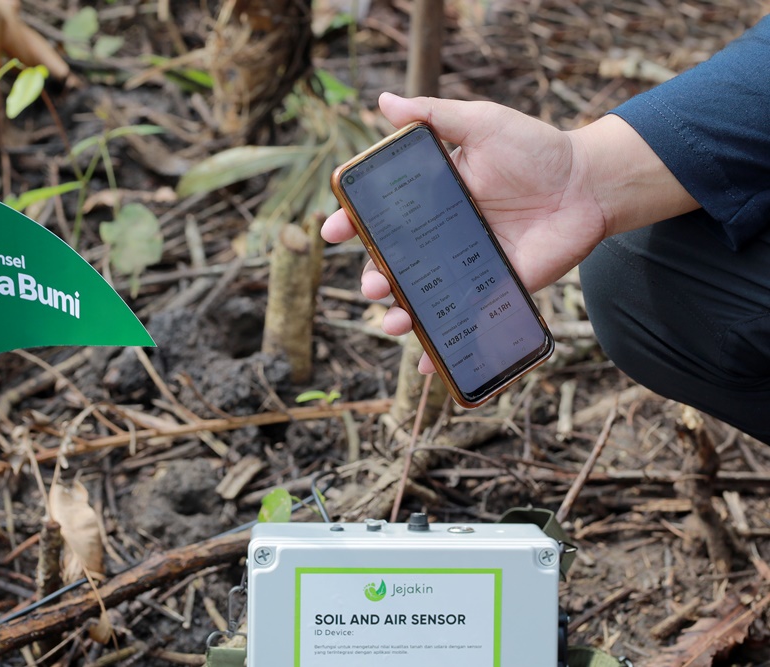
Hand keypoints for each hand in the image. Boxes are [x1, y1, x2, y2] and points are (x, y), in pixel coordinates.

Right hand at [323, 93, 695, 372]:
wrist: (590, 184)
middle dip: (374, 278)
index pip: (380, 214)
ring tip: (393, 321)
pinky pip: (462, 320)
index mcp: (430, 198)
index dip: (352, 223)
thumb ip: (434, 116)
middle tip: (373, 284)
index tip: (333, 231)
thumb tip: (383, 102)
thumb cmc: (535, 149)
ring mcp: (463, 266)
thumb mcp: (481, 123)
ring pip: (419, 297)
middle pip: (392, 263)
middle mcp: (440, 235)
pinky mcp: (493, 289)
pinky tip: (428, 364)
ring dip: (398, 314)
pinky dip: (443, 347)